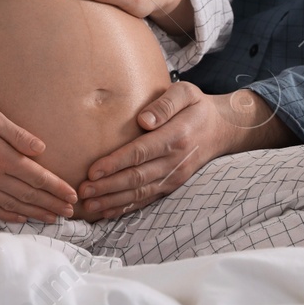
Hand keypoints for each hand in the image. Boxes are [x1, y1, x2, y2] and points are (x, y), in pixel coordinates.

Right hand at [0, 97, 78, 223]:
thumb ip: (17, 134)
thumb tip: (41, 149)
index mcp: (0, 156)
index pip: (37, 177)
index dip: (56, 188)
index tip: (72, 196)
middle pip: (28, 195)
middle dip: (52, 204)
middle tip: (70, 212)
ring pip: (12, 206)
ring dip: (35, 213)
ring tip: (52, 218)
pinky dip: (9, 216)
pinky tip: (22, 218)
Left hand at [76, 82, 292, 219]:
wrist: (222, 129)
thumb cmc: (196, 106)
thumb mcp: (186, 93)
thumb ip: (165, 104)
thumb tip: (144, 120)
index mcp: (176, 137)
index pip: (141, 153)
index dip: (115, 163)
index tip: (92, 171)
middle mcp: (175, 162)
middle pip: (136, 178)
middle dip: (107, 187)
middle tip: (82, 192)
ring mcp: (174, 177)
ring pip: (139, 193)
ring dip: (112, 201)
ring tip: (88, 205)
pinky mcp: (171, 186)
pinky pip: (146, 199)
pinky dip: (126, 207)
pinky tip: (106, 211)